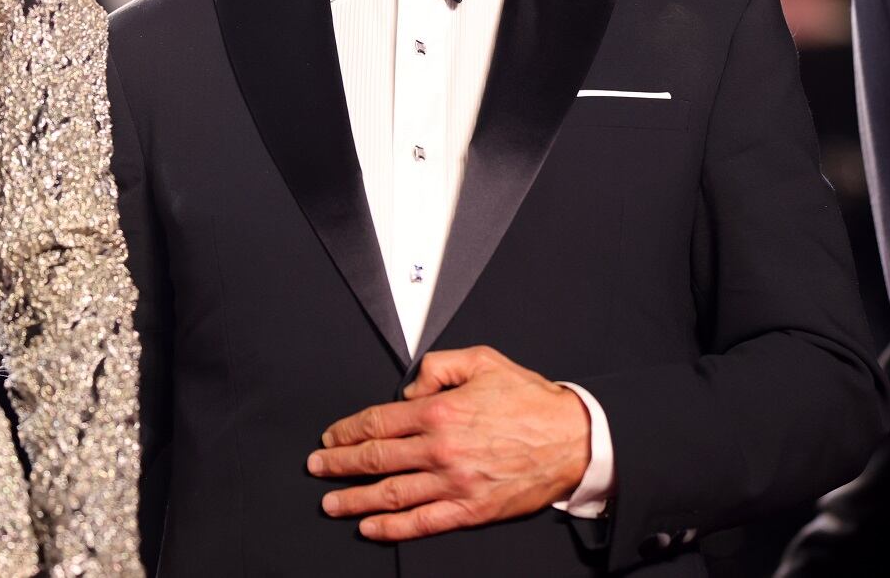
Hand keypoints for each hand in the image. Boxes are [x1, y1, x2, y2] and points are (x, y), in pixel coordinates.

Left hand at [308, 345, 592, 541]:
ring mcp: (453, 483)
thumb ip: (438, 367)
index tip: (331, 435)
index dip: (348, 430)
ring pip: (390, 494)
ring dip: (353, 500)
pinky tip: (369, 528)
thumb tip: (408, 388)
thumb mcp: (483, 360)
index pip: (378, 422)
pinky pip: (421, 522)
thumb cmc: (530, 400)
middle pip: (374, 459)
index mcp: (440, 410)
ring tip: (330, 503)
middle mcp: (440, 448)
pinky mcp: (469, 510)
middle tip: (316, 467)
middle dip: (338, 464)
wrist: (572, 439)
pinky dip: (390, 528)